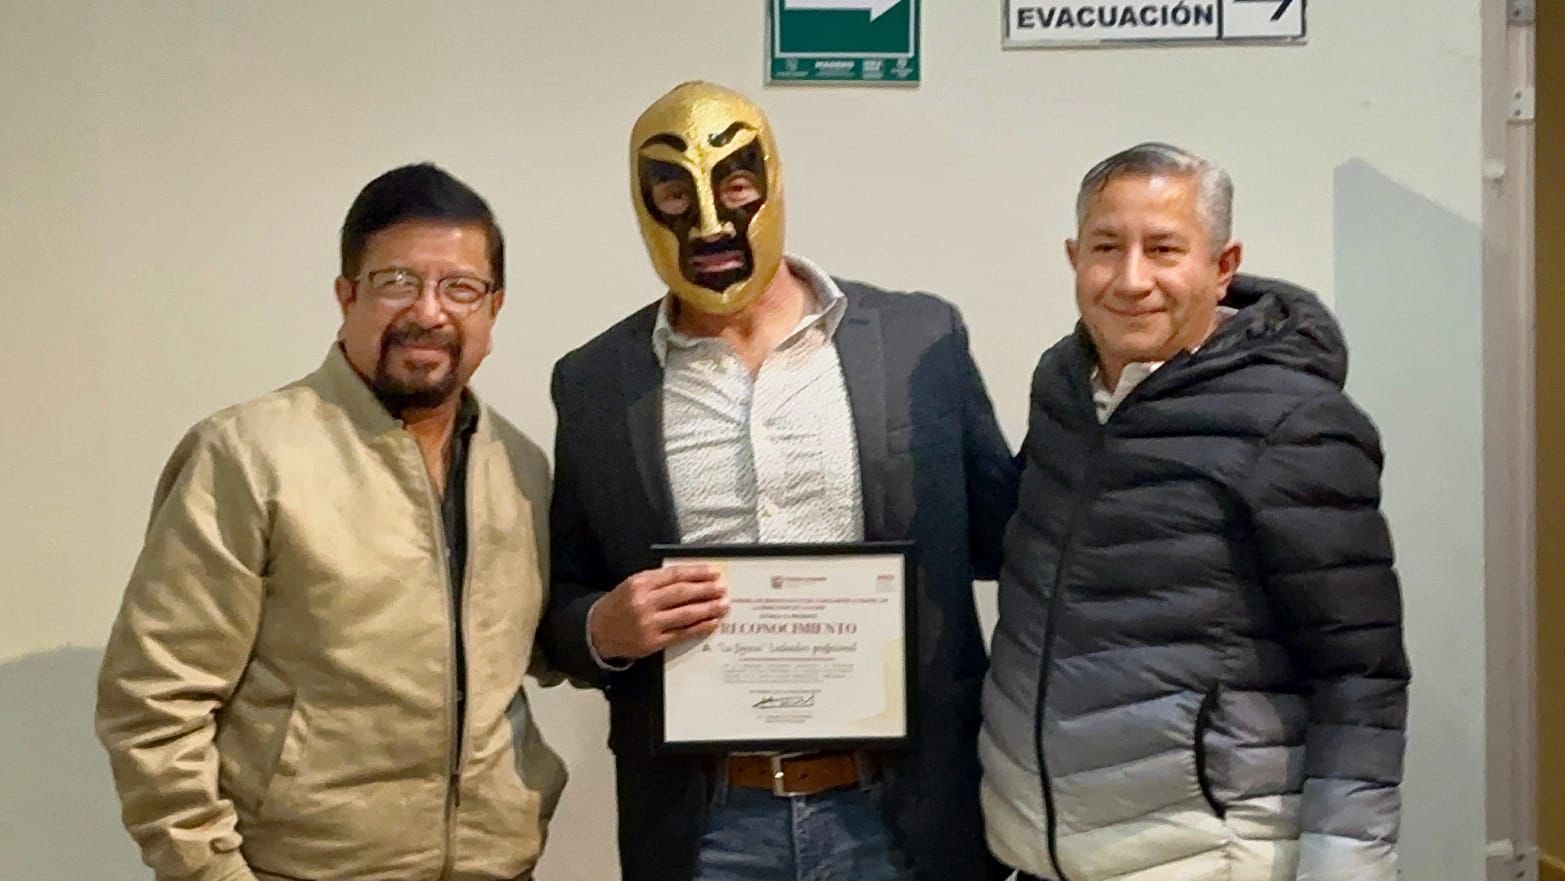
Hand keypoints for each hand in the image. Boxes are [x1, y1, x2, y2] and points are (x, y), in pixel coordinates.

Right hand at [588, 565, 728, 660]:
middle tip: (723, 588)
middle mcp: (644, 602)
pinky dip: (699, 627)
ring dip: (708, 609)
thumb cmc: (619, 605)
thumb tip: (692, 578)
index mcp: (640, 583)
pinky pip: (681, 633)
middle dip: (707, 590)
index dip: (697, 573)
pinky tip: (712, 622)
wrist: (597, 632)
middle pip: (682, 593)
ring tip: (723, 604)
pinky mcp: (652, 642)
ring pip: (685, 614)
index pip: (675, 575)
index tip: (714, 572)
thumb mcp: (633, 585)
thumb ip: (659, 581)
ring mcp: (648, 623)